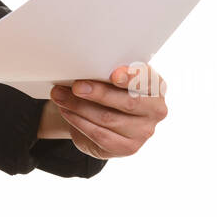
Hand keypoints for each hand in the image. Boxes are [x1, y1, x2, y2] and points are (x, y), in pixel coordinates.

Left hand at [42, 64, 168, 160]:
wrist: (104, 117)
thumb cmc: (110, 89)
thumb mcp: (112, 77)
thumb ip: (107, 72)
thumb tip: (83, 69)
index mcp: (156, 86)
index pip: (148, 80)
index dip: (132, 77)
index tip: (114, 74)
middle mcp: (156, 110)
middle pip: (128, 102)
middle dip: (99, 93)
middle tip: (76, 86)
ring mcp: (143, 132)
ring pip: (108, 118)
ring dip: (80, 106)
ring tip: (60, 96)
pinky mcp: (127, 148)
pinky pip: (99, 134)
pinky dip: (79, 121)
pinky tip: (67, 111)